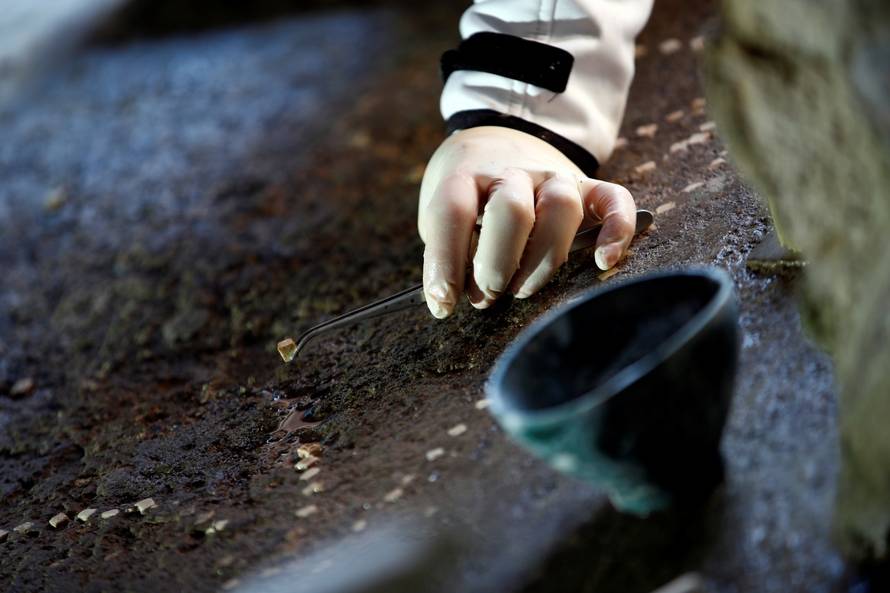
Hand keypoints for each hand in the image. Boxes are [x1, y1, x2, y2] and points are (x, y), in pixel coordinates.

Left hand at [417, 126, 635, 318]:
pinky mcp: (588, 187)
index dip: (445, 261)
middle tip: (485, 296)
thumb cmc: (467, 193)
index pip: (452, 211)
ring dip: (542, 259)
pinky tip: (603, 262)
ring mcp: (553, 177)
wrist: (499, 139)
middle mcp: (512, 172)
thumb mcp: (440, 211)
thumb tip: (446, 301)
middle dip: (496, 265)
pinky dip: (616, 231)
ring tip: (522, 290)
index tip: (442, 302)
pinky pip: (614, 201)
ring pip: (561, 208)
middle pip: (512, 211)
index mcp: (466, 174)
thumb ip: (447, 248)